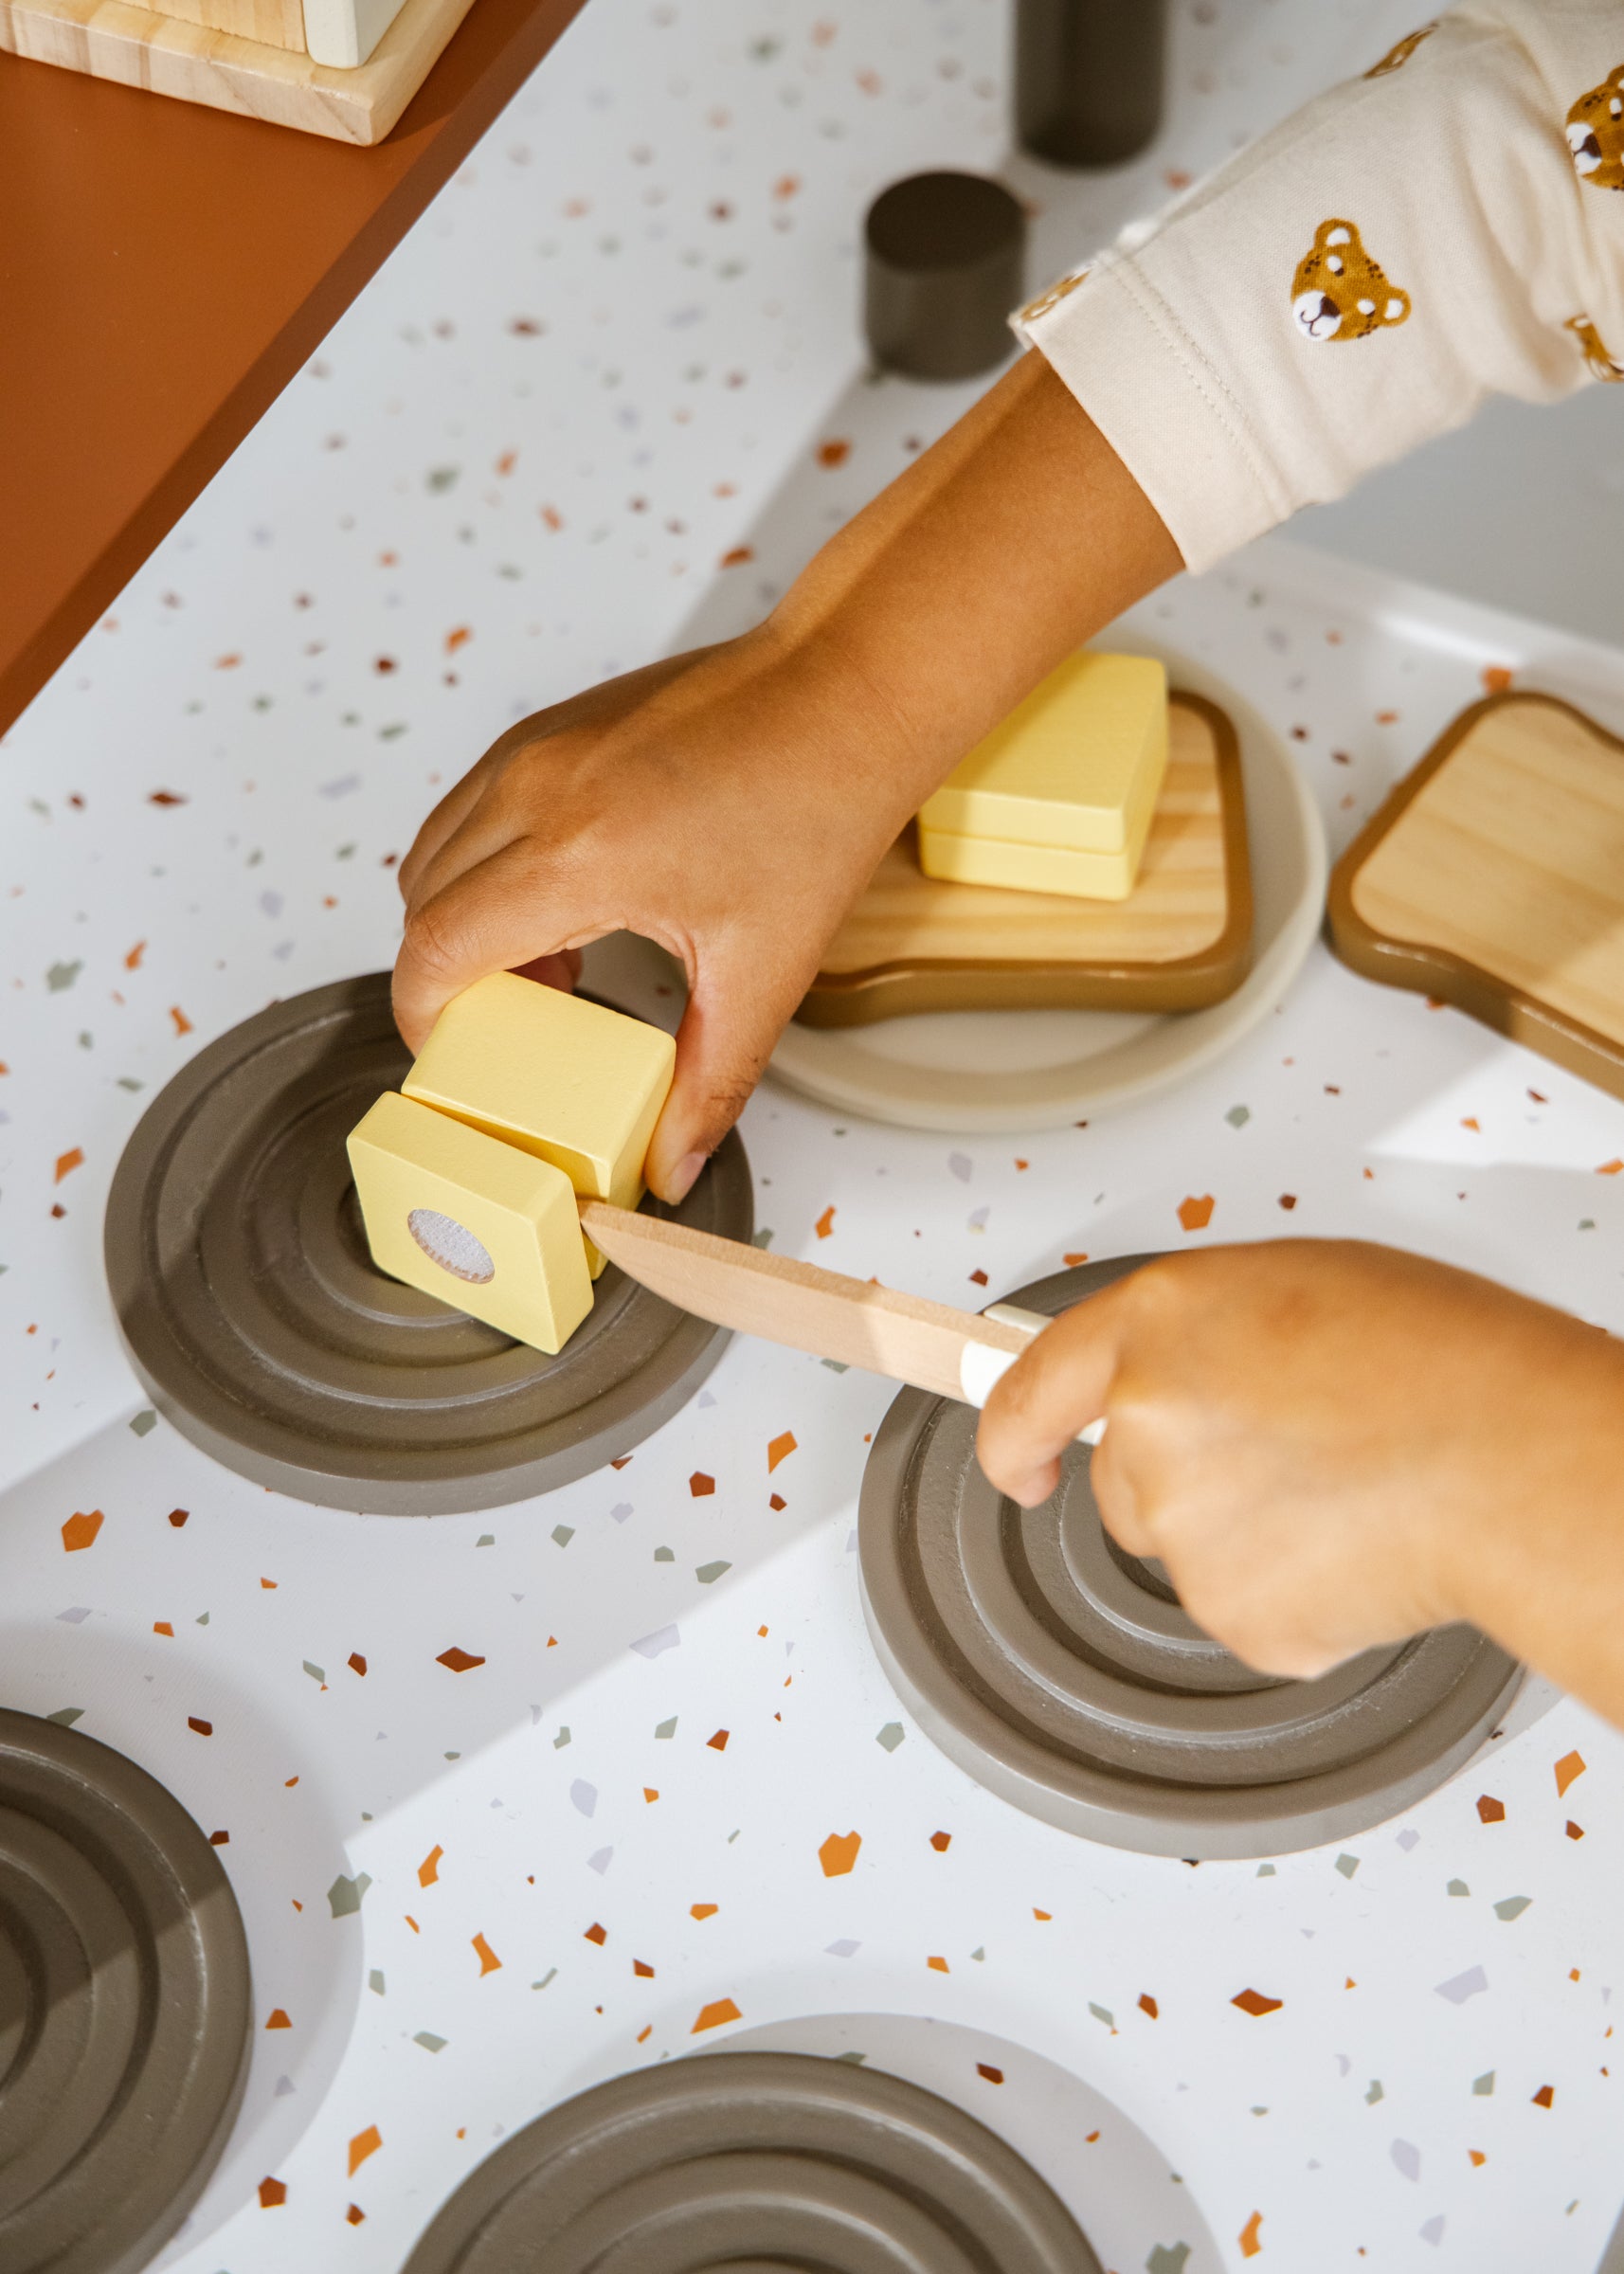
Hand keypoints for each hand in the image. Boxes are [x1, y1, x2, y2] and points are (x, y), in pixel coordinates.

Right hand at [392, 358, 1180, 1201]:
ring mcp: (534, 749)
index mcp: (576, 855)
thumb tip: (673, 1165)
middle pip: (419, 906)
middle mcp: (534, 790)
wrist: (846, 692)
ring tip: (549, 970)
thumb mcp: (763, 970)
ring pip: (435, 852)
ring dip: (461, 920)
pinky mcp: (549, 727)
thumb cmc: (815, 806)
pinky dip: (485, 868)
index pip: (433, 949)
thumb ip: (708, 1082)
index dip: (425, 1019)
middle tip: (516, 1028)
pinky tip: (565, 908)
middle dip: (447, 979)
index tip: (456, 1058)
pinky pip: (472, 809)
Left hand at [976, 1240, 1623, 1714]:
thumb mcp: (1300, 1289)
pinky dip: (1297, 1595)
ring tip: (1347, 1490)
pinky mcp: (1231, 1609)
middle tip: (1299, 1458)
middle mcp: (1150, 1418)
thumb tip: (1189, 1376)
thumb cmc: (1444, 1360)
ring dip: (1248, 1536)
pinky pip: (1247, 1609)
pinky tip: (1359, 1547)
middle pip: (1123, 1483)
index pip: (1035, 1381)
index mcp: (1162, 1321)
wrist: (1512, 1459)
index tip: (1019, 1460)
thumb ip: (1210, 1334)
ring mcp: (1182, 1521)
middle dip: (1190, 1484)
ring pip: (1187, 1548)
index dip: (1014, 1431)